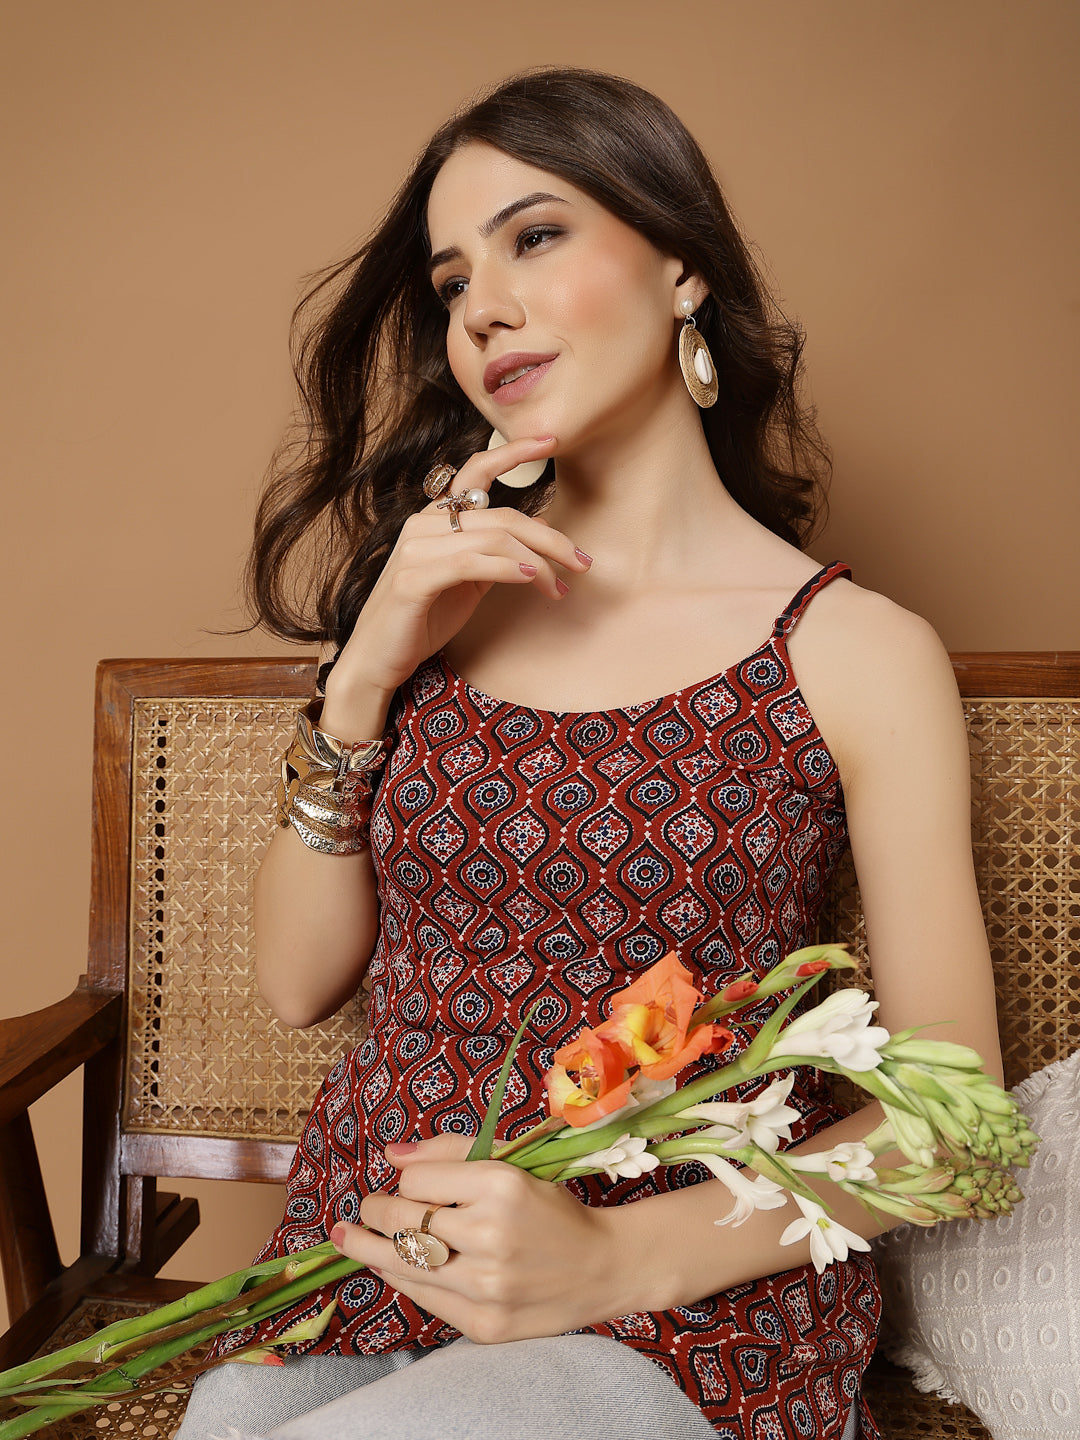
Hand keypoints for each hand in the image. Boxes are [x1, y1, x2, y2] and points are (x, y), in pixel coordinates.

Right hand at [325, 436, 591, 718]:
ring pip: (494, 538)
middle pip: (503, 516)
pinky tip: (531, 579)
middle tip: (582, 562)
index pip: (475, 471)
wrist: (377, 660)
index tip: (552, 440)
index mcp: (435, 519)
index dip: (514, 452)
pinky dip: (507, 569)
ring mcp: (415, 550)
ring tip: (560, 586)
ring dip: (538, 563)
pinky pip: (471, 564)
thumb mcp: (467, 583)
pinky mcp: (412, 579)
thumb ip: (494, 555)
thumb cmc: (422, 621)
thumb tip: (537, 534)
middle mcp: (423, 525)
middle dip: (551, 539)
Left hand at [331, 1136, 633, 1343]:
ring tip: (349, 1238)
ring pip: (403, 1265)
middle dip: (373, 1213)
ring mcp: (487, 1286)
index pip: (416, 1181)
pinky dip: (401, 1279)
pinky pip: (424, 1299)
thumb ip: (449, 1151)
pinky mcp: (485, 1324)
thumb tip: (390, 1154)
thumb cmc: (549, 1208)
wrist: (601, 1267)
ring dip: (369, 1249)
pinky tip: (387, 1266)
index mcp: (500, 1185)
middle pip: (401, 1223)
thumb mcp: (510, 1163)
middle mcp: (491, 1235)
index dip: (405, 1180)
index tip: (406, 1184)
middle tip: (364, 1209)